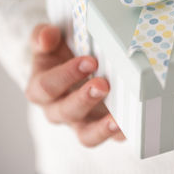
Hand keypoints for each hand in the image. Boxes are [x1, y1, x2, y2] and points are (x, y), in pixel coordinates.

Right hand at [25, 24, 124, 146]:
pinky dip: (121, 135)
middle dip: (85, 98)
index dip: (66, 75)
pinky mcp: (101, 128)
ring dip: (101, 128)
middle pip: (66, 112)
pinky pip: (111, 138)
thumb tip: (46, 36)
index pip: (46, 86)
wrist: (73, 70)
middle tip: (103, 84)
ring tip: (117, 118)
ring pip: (86, 135)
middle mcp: (59, 110)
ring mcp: (81, 123)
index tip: (89, 61)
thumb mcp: (49, 43)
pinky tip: (132, 126)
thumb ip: (43, 36)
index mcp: (41, 89)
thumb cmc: (60, 56)